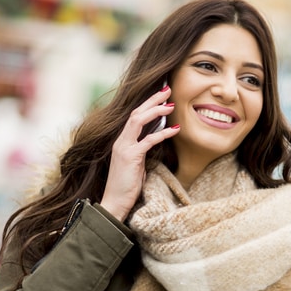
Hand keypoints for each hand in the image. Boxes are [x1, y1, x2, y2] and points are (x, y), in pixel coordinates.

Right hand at [101, 86, 180, 220]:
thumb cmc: (126, 186)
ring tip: (171, 104)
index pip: (134, 116)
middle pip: (136, 112)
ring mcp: (124, 147)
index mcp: (122, 141)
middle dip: (152, 99)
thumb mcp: (136, 164)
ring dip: (156, 110)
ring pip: (138, 121)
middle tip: (167, 89)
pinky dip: (162, 134)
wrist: (114, 202)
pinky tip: (175, 130)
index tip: (161, 95)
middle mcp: (121, 140)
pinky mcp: (130, 157)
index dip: (148, 104)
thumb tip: (154, 140)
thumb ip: (142, 150)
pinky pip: (148, 141)